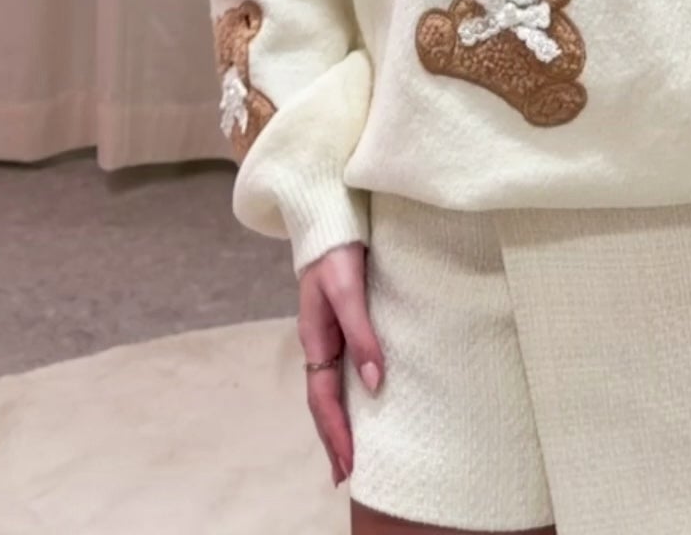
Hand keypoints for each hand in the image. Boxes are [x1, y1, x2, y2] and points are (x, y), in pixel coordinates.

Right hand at [298, 240, 384, 490]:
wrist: (329, 215)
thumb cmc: (336, 250)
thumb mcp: (348, 289)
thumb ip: (361, 333)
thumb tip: (376, 384)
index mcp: (315, 337)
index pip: (323, 398)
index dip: (336, 432)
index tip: (349, 466)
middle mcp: (319, 341)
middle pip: (323, 400)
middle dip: (333, 438)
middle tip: (347, 476)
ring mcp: (329, 333)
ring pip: (331, 387)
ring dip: (339, 421)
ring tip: (352, 452)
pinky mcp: (342, 322)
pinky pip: (342, 368)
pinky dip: (348, 395)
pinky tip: (362, 402)